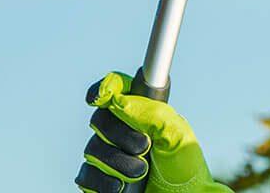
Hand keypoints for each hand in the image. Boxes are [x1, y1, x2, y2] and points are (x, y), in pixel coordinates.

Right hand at [75, 72, 230, 192]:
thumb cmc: (184, 168)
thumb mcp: (177, 135)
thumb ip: (153, 113)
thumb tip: (120, 100)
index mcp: (143, 113)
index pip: (117, 89)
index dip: (106, 87)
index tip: (103, 96)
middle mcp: (123, 131)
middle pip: (100, 118)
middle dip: (119, 134)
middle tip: (144, 147)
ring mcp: (110, 155)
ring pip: (92, 149)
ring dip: (117, 162)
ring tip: (141, 172)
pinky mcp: (100, 180)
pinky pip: (85, 175)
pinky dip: (102, 181)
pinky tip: (120, 187)